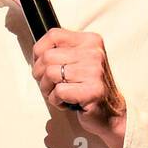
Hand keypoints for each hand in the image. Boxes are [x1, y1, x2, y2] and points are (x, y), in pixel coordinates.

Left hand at [31, 27, 127, 147]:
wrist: (111, 112)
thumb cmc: (88, 87)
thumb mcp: (77, 62)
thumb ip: (60, 53)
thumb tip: (36, 53)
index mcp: (89, 41)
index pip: (53, 35)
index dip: (39, 51)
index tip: (42, 65)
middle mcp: (94, 53)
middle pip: (47, 56)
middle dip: (40, 75)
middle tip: (49, 85)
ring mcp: (95, 71)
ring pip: (50, 74)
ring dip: (47, 89)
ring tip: (58, 94)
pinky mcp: (92, 90)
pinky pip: (58, 91)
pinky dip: (56, 100)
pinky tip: (66, 102)